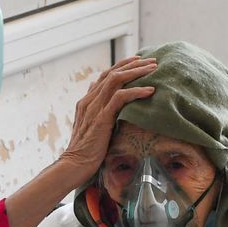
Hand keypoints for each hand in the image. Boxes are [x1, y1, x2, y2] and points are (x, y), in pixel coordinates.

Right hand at [58, 55, 157, 189]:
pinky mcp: (101, 118)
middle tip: (151, 60)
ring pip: (116, 80)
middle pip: (111, 73)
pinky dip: (136, 91)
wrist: (74, 165)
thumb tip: (98, 98)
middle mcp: (89, 100)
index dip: (122, 66)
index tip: (139, 61)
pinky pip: (120, 97)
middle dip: (133, 64)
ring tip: (153, 69)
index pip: (104, 75)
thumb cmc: (85, 151)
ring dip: (136, 72)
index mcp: (86, 101)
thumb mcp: (89, 128)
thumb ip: (94, 112)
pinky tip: (150, 90)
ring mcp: (94, 108)